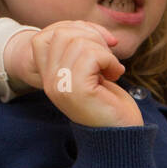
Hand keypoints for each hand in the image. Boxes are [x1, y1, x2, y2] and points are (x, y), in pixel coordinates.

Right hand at [29, 20, 143, 128]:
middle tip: (107, 57)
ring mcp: (60, 86)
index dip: (72, 29)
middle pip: (61, 33)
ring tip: (111, 69)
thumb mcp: (89, 70)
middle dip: (91, 36)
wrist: (122, 138)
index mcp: (49, 76)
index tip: (98, 42)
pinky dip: (109, 60)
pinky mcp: (77, 90)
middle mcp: (49, 81)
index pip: (45, 36)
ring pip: (77, 41)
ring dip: (103, 50)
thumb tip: (89, 28)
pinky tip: (114, 74)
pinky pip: (91, 55)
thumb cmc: (109, 104)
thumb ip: (80, 49)